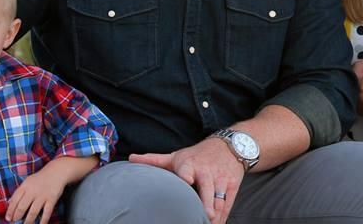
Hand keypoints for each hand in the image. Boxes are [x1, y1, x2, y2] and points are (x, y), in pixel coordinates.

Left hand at [5, 166, 66, 223]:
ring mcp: (42, 196)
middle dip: (17, 217)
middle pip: (22, 207)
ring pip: (33, 212)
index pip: (14, 201)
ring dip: (28, 221)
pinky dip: (43, 221)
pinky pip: (46, 212)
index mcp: (25, 186)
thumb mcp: (27, 181)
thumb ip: (19, 192)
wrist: (57, 172)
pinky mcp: (51, 199)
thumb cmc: (40, 178)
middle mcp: (32, 191)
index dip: (10, 211)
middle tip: (15, 222)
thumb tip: (9, 202)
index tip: (8, 218)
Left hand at [129, 138, 244, 223]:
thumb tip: (130, 159)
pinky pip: (227, 204)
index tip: (186, 180)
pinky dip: (223, 217)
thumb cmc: (197, 154)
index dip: (186, 175)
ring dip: (215, 214)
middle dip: (207, 202)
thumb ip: (154, 160)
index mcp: (190, 164)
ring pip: (219, 199)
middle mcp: (206, 172)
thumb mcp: (176, 155)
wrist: (229, 145)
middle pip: (207, 187)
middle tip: (206, 215)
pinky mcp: (232, 185)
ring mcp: (221, 179)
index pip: (187, 169)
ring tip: (208, 223)